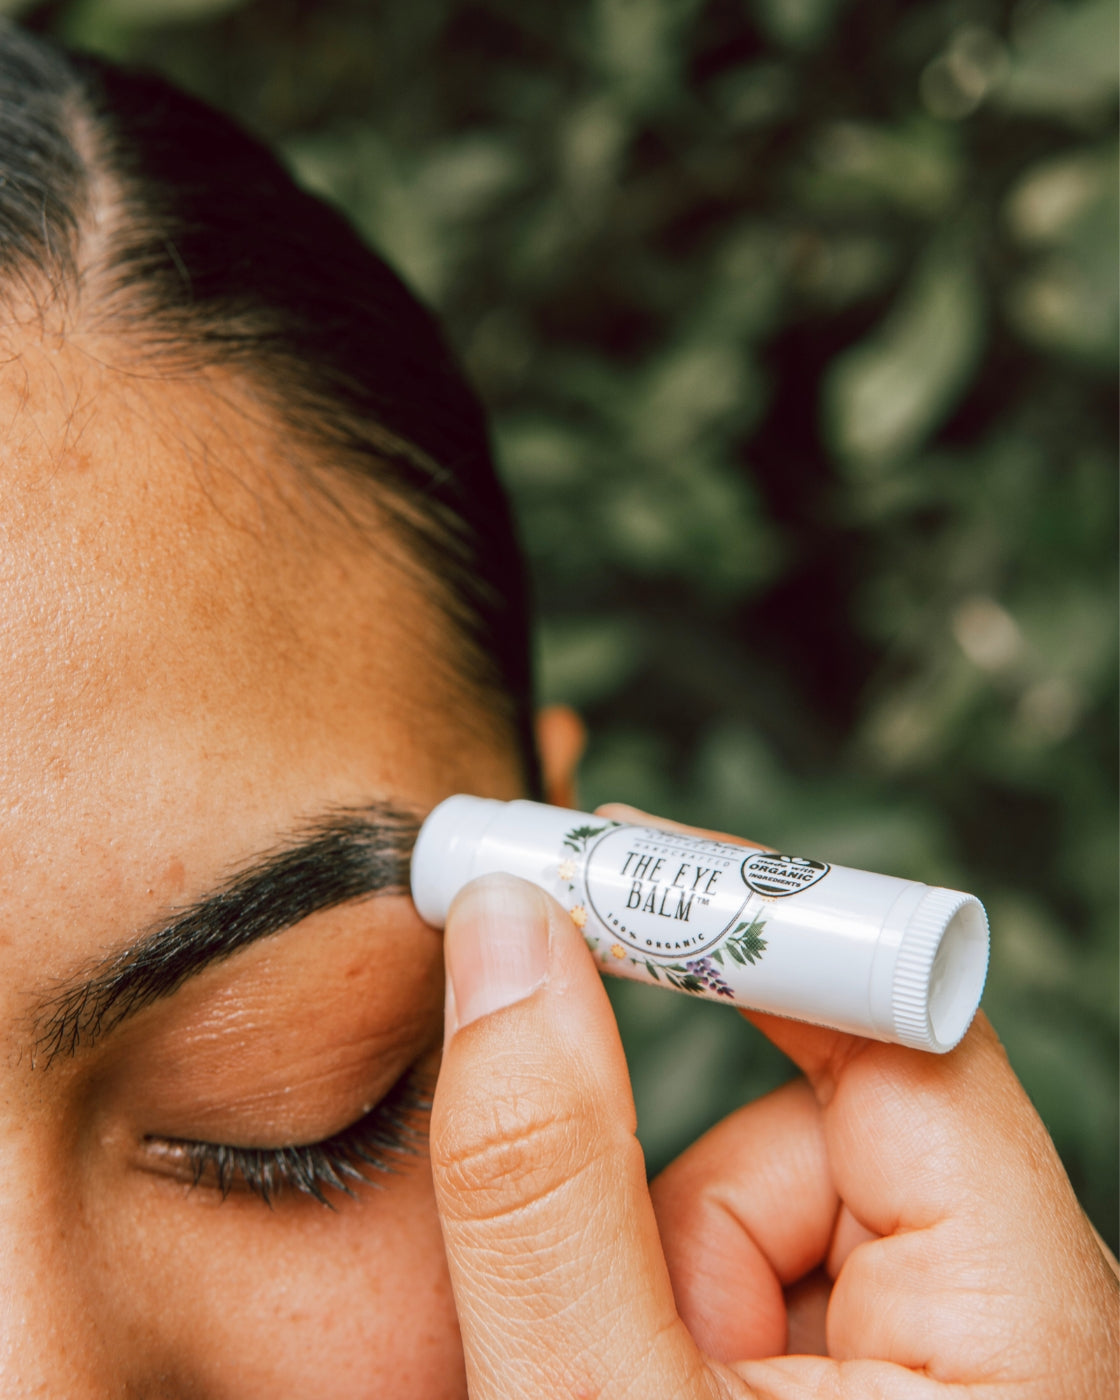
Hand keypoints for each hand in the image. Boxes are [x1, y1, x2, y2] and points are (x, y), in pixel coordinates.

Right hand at [429, 809, 1117, 1398]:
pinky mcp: (901, 1377)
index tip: (608, 860)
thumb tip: (508, 938)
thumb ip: (547, 1179)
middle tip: (595, 1325)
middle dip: (676, 1199)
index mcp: (1024, 1330)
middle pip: (819, 1115)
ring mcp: (962, 1353)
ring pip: (772, 1193)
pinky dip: (686, 1313)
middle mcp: (1023, 1324)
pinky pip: (769, 1262)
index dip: (750, 926)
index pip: (907, 1023)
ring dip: (668, 1277)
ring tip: (630, 1399)